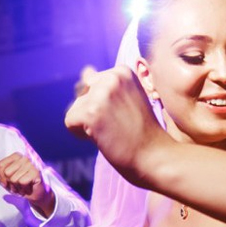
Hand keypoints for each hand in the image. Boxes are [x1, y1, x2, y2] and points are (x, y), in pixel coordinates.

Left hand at [0, 152, 54, 216]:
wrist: (35, 194)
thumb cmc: (20, 186)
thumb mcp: (5, 181)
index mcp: (16, 156)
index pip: (1, 165)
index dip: (2, 178)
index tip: (8, 182)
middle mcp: (23, 158)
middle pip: (6, 172)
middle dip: (10, 183)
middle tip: (18, 185)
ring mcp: (30, 164)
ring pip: (14, 179)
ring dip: (17, 187)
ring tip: (23, 187)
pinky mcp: (35, 172)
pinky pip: (22, 182)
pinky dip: (24, 188)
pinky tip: (28, 188)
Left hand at [65, 65, 170, 184]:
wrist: (155, 156)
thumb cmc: (143, 133)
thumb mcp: (129, 98)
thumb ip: (108, 85)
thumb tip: (85, 70)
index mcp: (122, 71)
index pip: (90, 83)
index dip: (102, 104)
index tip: (122, 115)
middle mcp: (111, 77)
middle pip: (81, 95)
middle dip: (93, 113)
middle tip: (117, 126)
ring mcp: (101, 94)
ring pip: (75, 109)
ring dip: (88, 125)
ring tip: (112, 132)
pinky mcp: (91, 113)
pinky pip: (70, 122)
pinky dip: (80, 134)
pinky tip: (102, 138)